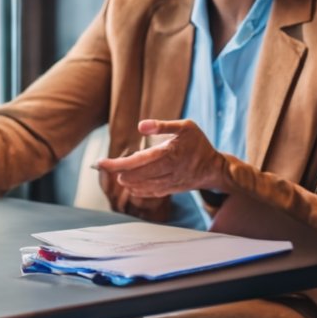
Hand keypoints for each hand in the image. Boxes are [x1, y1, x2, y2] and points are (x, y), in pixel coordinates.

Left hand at [96, 119, 225, 199]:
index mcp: (170, 153)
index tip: (101, 163)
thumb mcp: (186, 126)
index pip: (139, 160)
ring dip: (128, 182)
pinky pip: (153, 193)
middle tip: (104, 166)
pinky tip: (131, 187)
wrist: (215, 167)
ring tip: (117, 175)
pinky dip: (140, 191)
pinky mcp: (173, 189)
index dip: (118, 163)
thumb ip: (163, 125)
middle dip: (119, 171)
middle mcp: (170, 170)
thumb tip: (141, 126)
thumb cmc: (198, 143)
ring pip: (145, 186)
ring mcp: (171, 182)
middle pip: (139, 174)